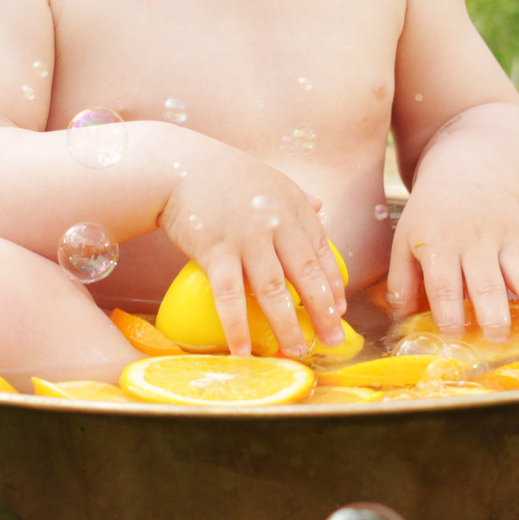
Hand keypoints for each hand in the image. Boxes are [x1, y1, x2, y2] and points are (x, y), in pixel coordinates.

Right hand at [159, 149, 345, 357]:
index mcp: (292, 206)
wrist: (177, 167)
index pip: (322, 252)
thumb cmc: (223, 174)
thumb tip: (320, 206)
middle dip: (323, 312)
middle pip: (306, 275)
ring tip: (297, 352)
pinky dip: (238, 326)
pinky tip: (243, 350)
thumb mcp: (268, 178)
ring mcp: (246, 238)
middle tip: (333, 341)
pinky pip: (230, 296)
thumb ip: (296, 197)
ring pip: (274, 291)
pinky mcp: (215, 251)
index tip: (341, 309)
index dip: (334, 284)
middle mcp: (275, 222)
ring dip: (287, 326)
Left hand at [386, 178, 518, 343]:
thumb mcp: (406, 240)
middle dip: (493, 313)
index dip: (449, 314)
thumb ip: (401, 281)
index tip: (455, 338)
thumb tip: (403, 321)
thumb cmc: (432, 216)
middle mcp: (476, 241)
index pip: (444, 285)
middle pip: (486, 282)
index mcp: (440, 244)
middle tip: (498, 340)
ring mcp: (508, 237)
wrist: (467, 172)